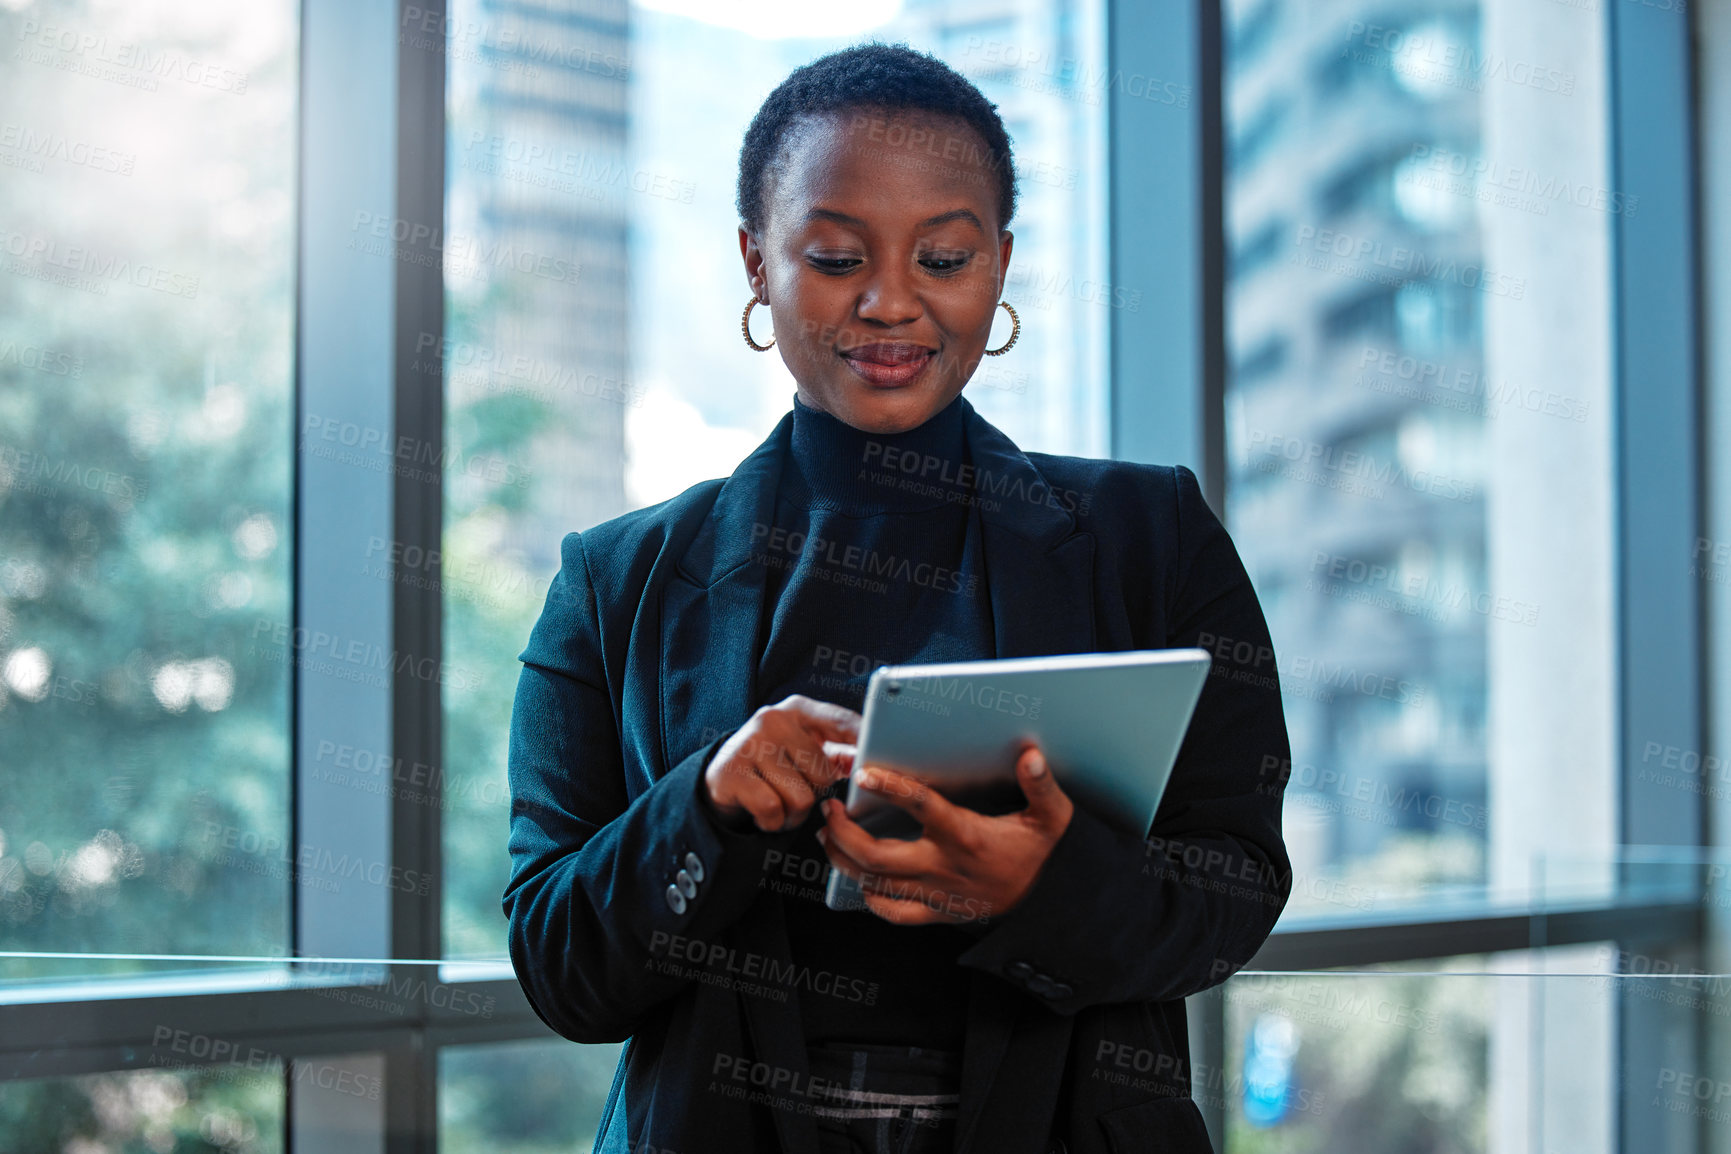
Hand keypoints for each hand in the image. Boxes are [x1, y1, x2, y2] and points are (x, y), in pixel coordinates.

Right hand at [704, 695, 859, 831]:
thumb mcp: (803, 748)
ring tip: (779, 802)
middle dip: (814, 792)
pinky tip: (763, 811)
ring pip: (801, 797)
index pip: (840, 721)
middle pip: (822, 773)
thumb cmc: (774, 764)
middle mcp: (773, 720)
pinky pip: (773, 810)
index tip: (878, 755)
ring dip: (794, 813)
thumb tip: (867, 765)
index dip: (862, 740)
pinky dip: (773, 822)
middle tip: (795, 789)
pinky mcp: (731, 773)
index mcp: (797, 709)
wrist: (721, 778)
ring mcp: (750, 744)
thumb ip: (836, 750)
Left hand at [816, 745, 1073, 924]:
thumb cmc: (1040, 852)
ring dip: (844, 861)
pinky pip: (894, 913)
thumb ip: (1040, 785)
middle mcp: (942, 867)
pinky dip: (870, 898)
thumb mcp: (1050, 816)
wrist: (1048, 902)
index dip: (890, 788)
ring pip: (875, 884)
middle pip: (877, 857)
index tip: (864, 773)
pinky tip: (858, 879)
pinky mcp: (936, 913)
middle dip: (844, 833)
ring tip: (829, 836)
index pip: (921, 807)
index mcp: (965, 836)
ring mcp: (935, 894)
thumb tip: (1031, 754)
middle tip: (830, 809)